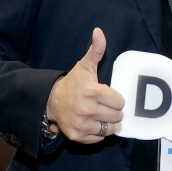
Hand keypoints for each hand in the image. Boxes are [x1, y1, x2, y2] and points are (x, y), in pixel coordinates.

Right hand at [45, 28, 123, 143]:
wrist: (51, 101)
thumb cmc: (73, 83)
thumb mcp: (85, 66)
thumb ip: (96, 50)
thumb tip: (99, 32)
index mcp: (92, 92)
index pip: (120, 102)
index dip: (114, 98)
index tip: (105, 95)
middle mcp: (87, 110)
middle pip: (118, 116)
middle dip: (112, 111)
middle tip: (102, 105)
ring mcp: (82, 125)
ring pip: (111, 129)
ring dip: (107, 122)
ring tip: (98, 114)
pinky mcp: (78, 136)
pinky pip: (100, 138)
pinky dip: (98, 132)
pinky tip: (90, 122)